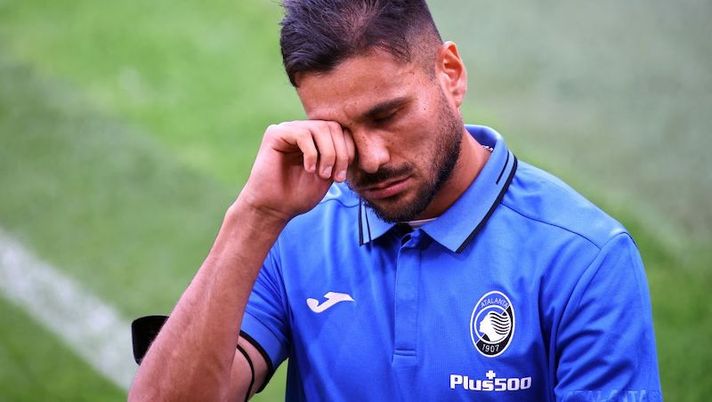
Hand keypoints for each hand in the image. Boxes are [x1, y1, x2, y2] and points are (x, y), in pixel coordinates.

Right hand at [238, 120, 355, 221]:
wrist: (274, 208)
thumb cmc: (299, 195)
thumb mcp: (329, 175)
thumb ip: (340, 157)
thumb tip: (358, 141)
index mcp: (316, 139)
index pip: (341, 131)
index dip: (348, 151)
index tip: (342, 177)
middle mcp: (302, 130)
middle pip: (333, 127)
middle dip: (340, 153)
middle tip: (335, 177)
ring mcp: (288, 130)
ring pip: (320, 128)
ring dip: (328, 154)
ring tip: (323, 175)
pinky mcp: (275, 134)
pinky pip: (302, 133)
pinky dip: (311, 152)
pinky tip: (309, 169)